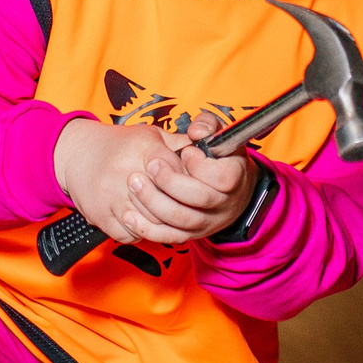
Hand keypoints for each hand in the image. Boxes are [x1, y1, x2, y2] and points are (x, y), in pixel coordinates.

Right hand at [55, 116, 253, 246]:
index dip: (188, 181)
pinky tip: (145, 221)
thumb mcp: (149, 135)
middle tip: (185, 207)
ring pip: (151, 222)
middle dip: (179, 207)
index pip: (178, 173)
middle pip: (167, 202)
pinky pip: (131, 234)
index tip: (191, 185)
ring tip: (168, 216)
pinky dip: (141, 232)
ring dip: (162, 224)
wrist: (76, 155)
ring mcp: (113, 197)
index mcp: (142, 148)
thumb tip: (208, 147)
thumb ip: (178, 142)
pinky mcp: (102, 216)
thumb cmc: (118, 145)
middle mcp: (127, 172)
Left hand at [133, 109, 259, 242]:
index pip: (222, 177)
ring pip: (181, 218)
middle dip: (171, 181)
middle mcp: (223, 204)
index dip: (200, 164)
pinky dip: (147, 228)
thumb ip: (208, 125)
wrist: (230, 193)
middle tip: (151, 164)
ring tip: (134, 182)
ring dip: (154, 202)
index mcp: (235, 177)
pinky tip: (128, 216)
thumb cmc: (221, 159)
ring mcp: (206, 222)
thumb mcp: (219, 137)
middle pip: (199, 198)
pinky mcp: (190, 234)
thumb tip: (196, 131)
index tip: (185, 151)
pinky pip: (168, 236)